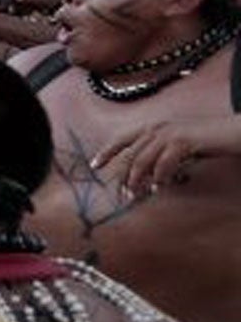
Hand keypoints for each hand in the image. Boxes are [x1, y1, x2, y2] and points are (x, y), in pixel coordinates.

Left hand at [92, 119, 215, 197]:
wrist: (232, 131)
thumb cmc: (205, 140)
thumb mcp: (176, 145)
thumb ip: (157, 155)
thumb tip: (141, 177)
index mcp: (153, 126)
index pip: (122, 138)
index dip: (107, 151)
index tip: (94, 165)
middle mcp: (157, 127)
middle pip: (130, 155)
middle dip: (123, 177)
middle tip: (123, 195)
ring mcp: (169, 133)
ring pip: (142, 161)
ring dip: (138, 181)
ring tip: (137, 195)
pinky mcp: (182, 141)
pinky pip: (162, 163)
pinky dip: (159, 178)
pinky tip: (159, 187)